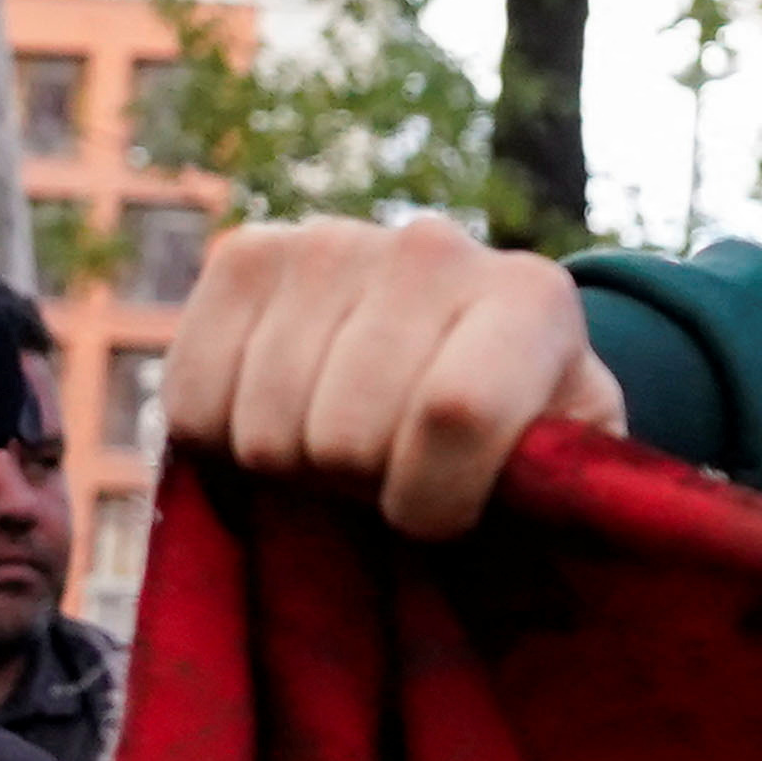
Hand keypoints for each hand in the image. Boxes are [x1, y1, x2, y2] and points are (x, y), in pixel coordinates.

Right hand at [163, 217, 619, 538]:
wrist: (458, 350)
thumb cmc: (520, 437)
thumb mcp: (568, 472)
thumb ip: (559, 493)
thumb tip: (519, 511)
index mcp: (533, 299)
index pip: (453, 414)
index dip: (433, 501)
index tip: (444, 520)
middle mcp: (431, 247)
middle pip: (345, 434)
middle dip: (365, 489)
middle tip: (392, 475)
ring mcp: (327, 240)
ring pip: (265, 428)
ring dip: (299, 471)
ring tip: (347, 446)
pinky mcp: (242, 254)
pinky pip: (192, 399)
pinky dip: (226, 442)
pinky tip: (285, 418)